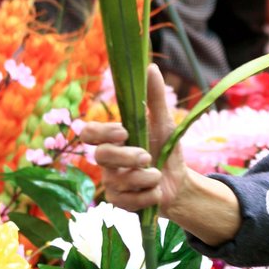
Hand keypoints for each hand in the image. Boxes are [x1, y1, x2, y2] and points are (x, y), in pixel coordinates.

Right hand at [80, 63, 187, 214]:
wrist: (179, 182)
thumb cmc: (166, 149)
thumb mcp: (164, 122)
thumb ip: (154, 97)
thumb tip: (151, 66)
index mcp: (113, 138)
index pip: (89, 133)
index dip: (101, 132)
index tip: (124, 132)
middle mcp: (107, 160)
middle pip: (102, 157)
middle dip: (127, 157)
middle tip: (147, 157)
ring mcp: (110, 181)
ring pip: (117, 180)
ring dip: (145, 178)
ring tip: (158, 175)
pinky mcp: (118, 201)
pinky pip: (127, 200)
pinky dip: (148, 196)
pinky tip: (156, 192)